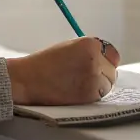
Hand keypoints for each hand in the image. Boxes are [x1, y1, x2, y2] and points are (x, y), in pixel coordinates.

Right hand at [5, 36, 119, 105]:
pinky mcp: (89, 93)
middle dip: (102, 75)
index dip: (106, 61)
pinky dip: (92, 95)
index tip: (99, 66)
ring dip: (98, 86)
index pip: (112, 54)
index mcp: (90, 44)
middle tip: (84, 78)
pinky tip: (77, 91)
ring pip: (108, 84)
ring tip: (78, 85)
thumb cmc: (46, 63)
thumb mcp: (69, 47)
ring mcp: (94, 76)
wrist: (28, 79)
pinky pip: (100, 95)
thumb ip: (88, 52)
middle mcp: (95, 58)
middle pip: (111, 70)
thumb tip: (106, 61)